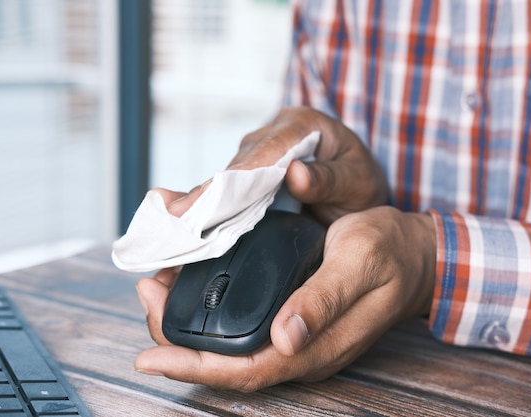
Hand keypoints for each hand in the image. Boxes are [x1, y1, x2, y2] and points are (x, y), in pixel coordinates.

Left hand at [135, 206, 435, 390]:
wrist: (415, 254)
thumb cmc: (391, 254)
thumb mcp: (360, 264)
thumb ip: (324, 299)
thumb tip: (285, 337)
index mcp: (316, 346)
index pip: (246, 371)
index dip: (194, 366)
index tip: (150, 356)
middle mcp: (300, 349)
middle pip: (226, 362)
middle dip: (178, 339)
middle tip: (148, 293)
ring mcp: (295, 337)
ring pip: (230, 345)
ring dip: (188, 323)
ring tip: (158, 287)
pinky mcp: (292, 318)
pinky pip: (243, 325)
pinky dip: (211, 307)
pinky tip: (194, 284)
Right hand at [158, 106, 388, 224]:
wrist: (360, 188)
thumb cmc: (361, 182)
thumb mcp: (358, 182)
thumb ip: (329, 178)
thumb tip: (294, 174)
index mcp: (301, 126)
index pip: (259, 156)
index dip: (226, 183)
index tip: (198, 205)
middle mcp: (274, 134)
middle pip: (235, 168)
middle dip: (203, 197)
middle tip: (170, 222)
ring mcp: (260, 152)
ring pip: (227, 180)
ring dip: (201, 205)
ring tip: (169, 227)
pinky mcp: (253, 172)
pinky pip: (229, 190)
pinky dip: (210, 209)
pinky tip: (183, 224)